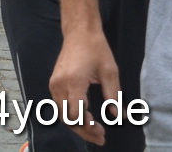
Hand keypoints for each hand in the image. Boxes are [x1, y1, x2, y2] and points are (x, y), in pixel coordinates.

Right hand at [50, 29, 120, 146]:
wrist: (79, 33)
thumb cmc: (96, 50)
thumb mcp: (110, 72)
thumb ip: (113, 96)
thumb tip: (117, 116)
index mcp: (74, 81)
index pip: (76, 113)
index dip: (89, 127)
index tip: (102, 132)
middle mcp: (60, 84)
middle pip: (67, 117)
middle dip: (83, 130)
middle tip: (101, 137)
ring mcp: (54, 83)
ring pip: (61, 113)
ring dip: (76, 125)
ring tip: (94, 130)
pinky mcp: (54, 82)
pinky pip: (59, 105)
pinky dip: (70, 115)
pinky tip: (84, 118)